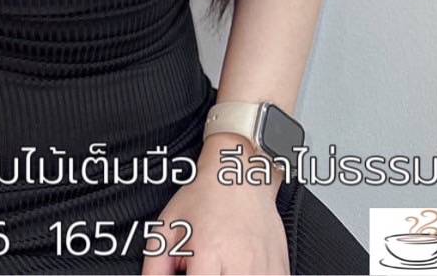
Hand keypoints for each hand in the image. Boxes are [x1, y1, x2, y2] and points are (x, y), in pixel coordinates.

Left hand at [141, 137, 290, 275]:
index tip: (188, 274)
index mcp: (208, 253)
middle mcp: (238, 263)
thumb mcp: (167, 224)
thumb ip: (155, 264)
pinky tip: (242, 270)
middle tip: (205, 270)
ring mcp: (263, 267)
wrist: (240, 172)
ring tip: (220, 268)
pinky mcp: (280, 269)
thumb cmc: (204, 197)